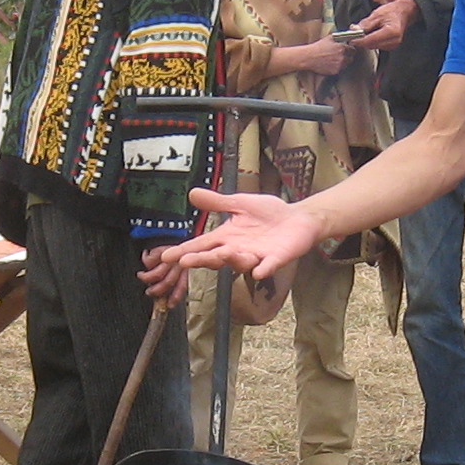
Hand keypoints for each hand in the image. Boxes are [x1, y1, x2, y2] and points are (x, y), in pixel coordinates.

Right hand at [151, 189, 321, 297]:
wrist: (297, 218)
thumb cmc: (267, 213)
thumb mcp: (239, 203)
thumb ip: (217, 202)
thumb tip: (192, 193)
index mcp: (227, 237)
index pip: (202, 245)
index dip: (185, 251)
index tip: (167, 256)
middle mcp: (238, 249)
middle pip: (215, 257)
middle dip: (201, 259)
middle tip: (185, 261)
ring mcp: (257, 256)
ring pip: (239, 262)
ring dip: (230, 260)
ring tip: (220, 254)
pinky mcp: (276, 258)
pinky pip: (268, 266)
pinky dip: (264, 268)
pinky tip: (259, 270)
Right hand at [275, 38, 348, 76]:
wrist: (309, 57)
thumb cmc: (318, 47)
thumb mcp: (329, 38)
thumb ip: (340, 37)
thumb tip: (347, 36)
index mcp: (342, 47)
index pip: (353, 50)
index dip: (350, 50)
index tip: (347, 50)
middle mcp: (343, 57)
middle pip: (351, 58)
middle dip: (347, 57)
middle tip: (340, 55)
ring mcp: (339, 65)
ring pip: (346, 65)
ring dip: (343, 62)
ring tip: (334, 59)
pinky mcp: (335, 71)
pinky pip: (340, 70)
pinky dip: (337, 67)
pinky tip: (330, 64)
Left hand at [349, 0, 413, 51]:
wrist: (404, 12)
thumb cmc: (392, 11)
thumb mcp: (377, 14)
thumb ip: (365, 24)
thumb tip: (354, 30)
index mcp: (391, 32)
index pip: (370, 40)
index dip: (359, 41)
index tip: (350, 39)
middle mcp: (394, 41)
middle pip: (371, 45)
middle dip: (361, 40)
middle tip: (354, 33)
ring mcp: (394, 45)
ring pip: (373, 46)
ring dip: (366, 41)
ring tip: (363, 32)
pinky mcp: (392, 46)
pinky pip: (378, 46)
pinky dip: (372, 41)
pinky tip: (370, 34)